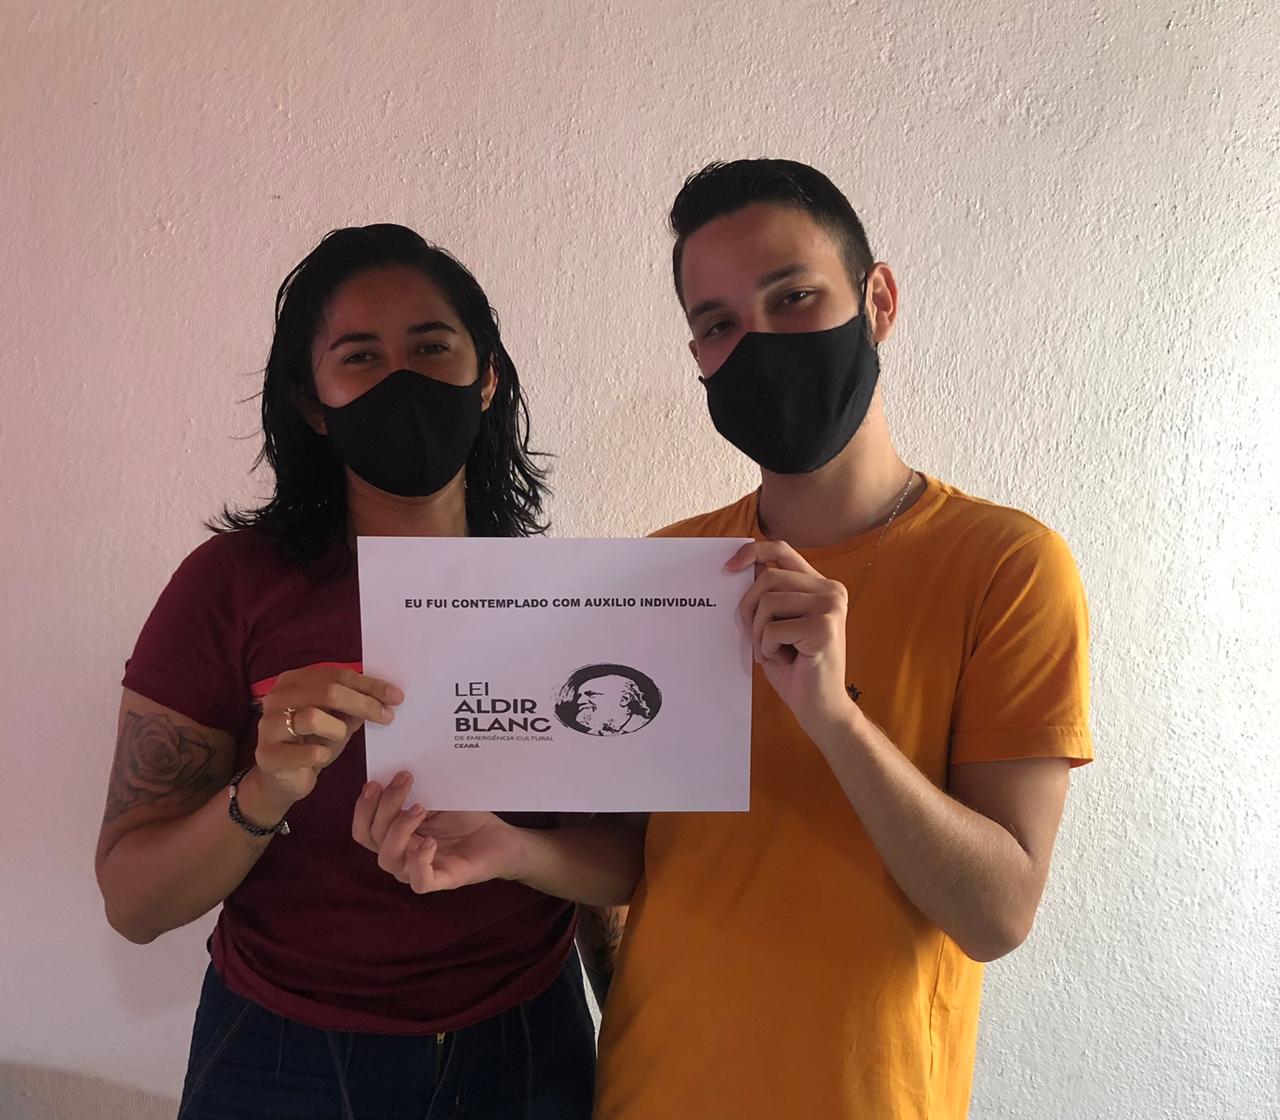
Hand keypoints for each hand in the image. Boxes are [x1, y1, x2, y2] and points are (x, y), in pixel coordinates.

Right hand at [247, 666, 402, 819]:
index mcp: (294, 680)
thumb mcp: (337, 719)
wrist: (283, 779)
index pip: (337, 675)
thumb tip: (388, 696)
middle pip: (329, 691)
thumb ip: (355, 704)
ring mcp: (268, 725)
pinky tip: (321, 757)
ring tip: (337, 739)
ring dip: (337, 730)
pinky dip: (323, 754)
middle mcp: (276, 697)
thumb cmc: (313, 743)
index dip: (370, 685)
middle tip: (387, 717)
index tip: (396, 697)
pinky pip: (309, 751)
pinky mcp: (268, 754)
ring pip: (314, 717)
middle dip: (364, 703)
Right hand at [352, 772, 525, 892]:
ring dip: (398, 830)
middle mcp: (402, 854)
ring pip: (388, 859)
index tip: (376, 781)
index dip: (363, 807)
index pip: (365, 829)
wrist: (502, 837)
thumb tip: (398, 768)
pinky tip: (430, 842)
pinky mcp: (443, 879)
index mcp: (397, 835)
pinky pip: (419, 881)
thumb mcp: (438, 797)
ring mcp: (420, 869)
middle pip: (373, 838)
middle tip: (406, 779)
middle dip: (384, 806)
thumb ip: (418, 790)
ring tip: (420, 808)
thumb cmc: (468, 817)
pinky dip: (419, 862)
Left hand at [728, 540, 857, 741]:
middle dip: (749, 608)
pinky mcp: (825, 627)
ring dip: (760, 633)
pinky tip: (786, 660)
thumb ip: (767, 596)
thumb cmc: (795, 668)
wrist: (820, 707)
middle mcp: (830, 590)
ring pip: (768, 603)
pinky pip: (773, 629)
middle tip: (756, 637)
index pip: (781, 550)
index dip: (752, 552)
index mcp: (820, 585)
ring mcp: (831, 607)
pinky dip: (768, 648)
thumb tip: (740, 569)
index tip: (728, 568)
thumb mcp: (776, 624)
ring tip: (775, 651)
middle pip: (768, 578)